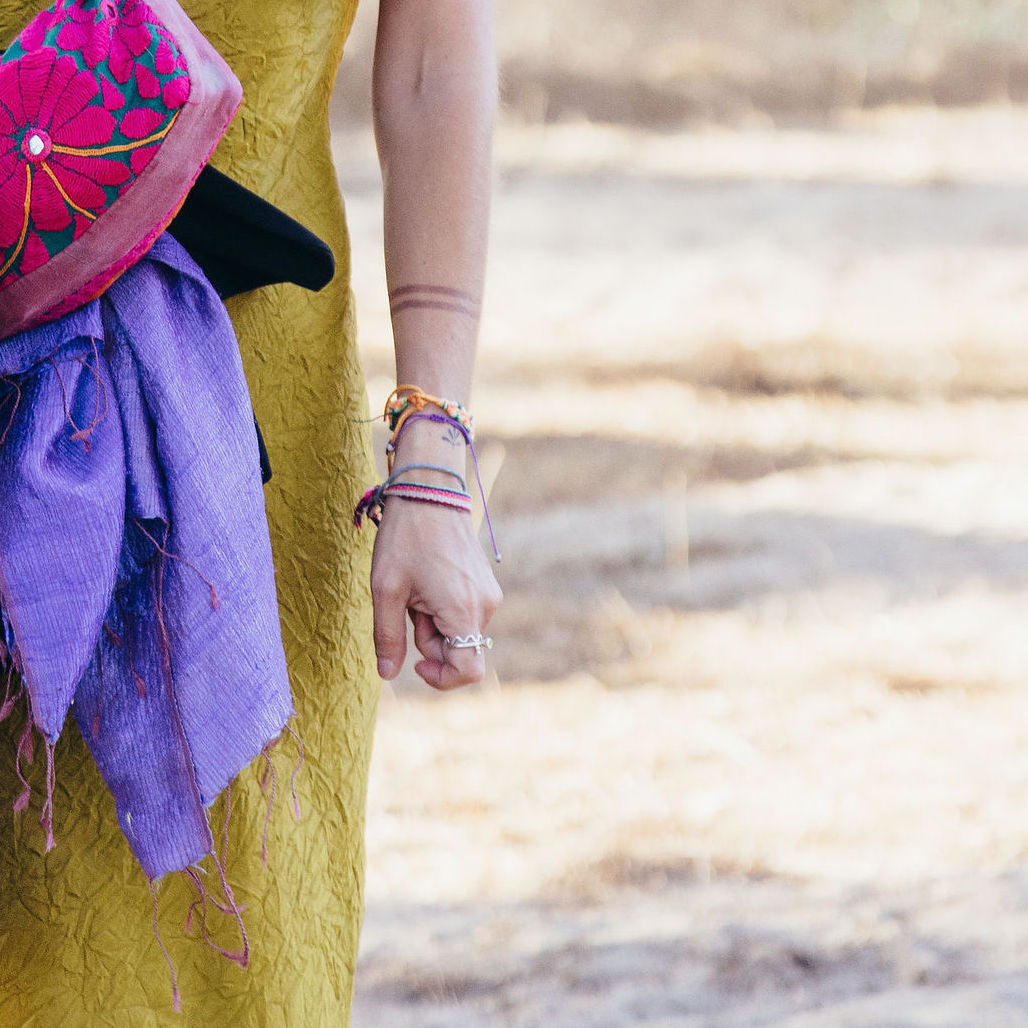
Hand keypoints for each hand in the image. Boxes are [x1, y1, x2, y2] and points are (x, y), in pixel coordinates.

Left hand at [370, 496, 501, 689]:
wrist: (429, 491)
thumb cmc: (405, 538)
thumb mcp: (386, 590)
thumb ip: (388, 637)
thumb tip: (387, 674)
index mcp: (462, 611)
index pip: (468, 671)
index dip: (440, 678)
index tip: (415, 663)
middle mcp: (485, 606)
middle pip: (460, 651)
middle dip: (429, 641)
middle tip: (406, 606)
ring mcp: (488, 594)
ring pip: (459, 632)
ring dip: (433, 623)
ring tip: (416, 588)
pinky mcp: (485, 584)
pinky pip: (463, 613)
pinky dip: (443, 609)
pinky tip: (427, 581)